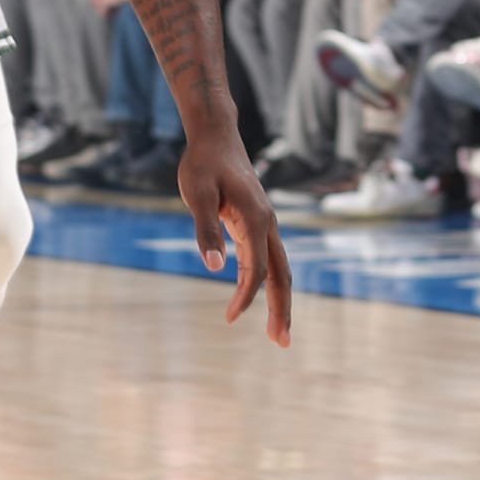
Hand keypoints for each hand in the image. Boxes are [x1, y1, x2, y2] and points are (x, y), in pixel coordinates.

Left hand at [177, 121, 292, 344]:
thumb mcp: (197, 194)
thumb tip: (214, 268)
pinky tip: (251, 295)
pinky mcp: (256, 222)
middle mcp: (267, 223)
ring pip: (279, 268)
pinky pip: (265, 258)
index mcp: (256, 219)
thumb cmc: (202, 163)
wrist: (215, 136)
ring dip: (279, 299)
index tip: (229, 318)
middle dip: (283, 309)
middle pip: (282, 274)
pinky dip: (264, 281)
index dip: (245, 296)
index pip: (257, 269)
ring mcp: (265, 223)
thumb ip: (205, 230)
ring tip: (278, 332)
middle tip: (283, 342)